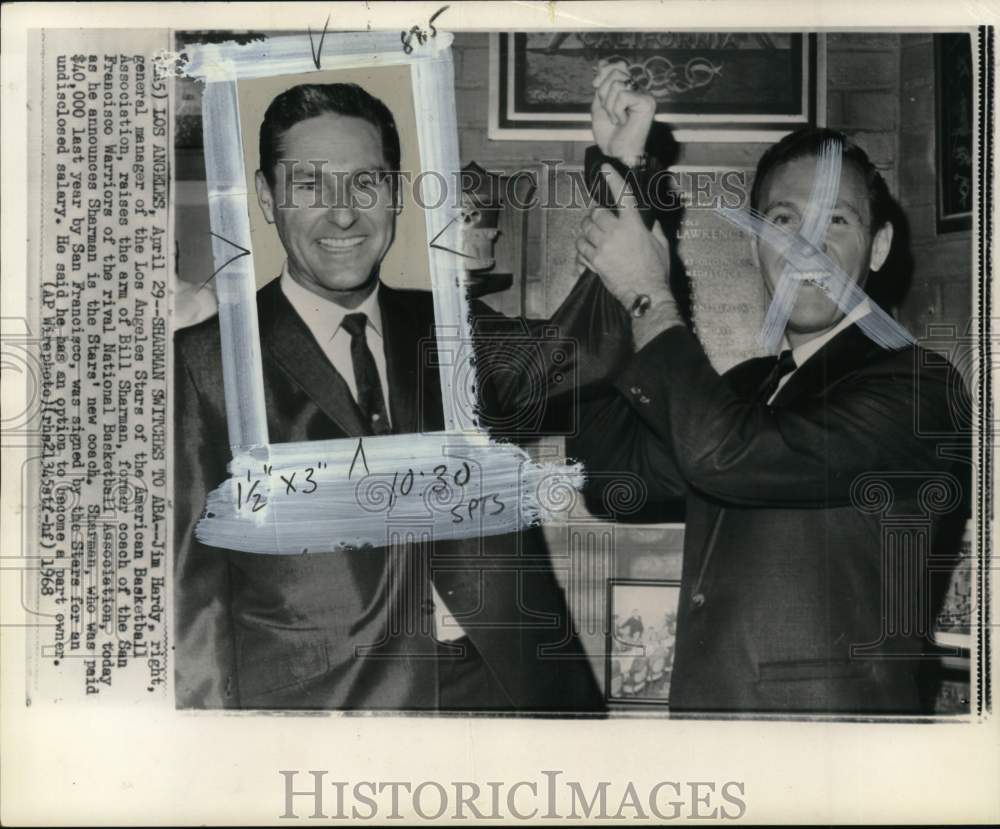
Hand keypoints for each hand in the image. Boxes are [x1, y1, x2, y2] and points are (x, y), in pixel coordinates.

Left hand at [576, 165, 672, 308]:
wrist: (645, 293)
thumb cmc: (656, 271)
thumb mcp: (661, 245)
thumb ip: (654, 229)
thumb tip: (649, 221)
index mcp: (633, 225)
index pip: (622, 196)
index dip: (613, 179)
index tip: (606, 168)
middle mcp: (615, 233)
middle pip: (596, 214)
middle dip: (596, 215)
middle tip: (599, 219)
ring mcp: (603, 248)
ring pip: (585, 230)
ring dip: (586, 230)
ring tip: (592, 235)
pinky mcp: (595, 262)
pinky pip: (581, 249)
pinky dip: (582, 248)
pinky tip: (588, 251)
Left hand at [591, 59, 655, 165]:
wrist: (616, 153)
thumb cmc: (609, 134)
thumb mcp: (599, 105)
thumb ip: (601, 85)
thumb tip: (601, 64)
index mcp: (628, 88)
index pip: (618, 64)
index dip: (604, 69)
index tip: (595, 84)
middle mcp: (638, 89)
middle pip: (616, 71)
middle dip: (603, 91)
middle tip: (607, 110)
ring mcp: (644, 95)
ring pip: (618, 83)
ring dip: (609, 105)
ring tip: (615, 118)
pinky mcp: (647, 103)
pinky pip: (623, 95)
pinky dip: (616, 110)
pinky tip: (622, 121)